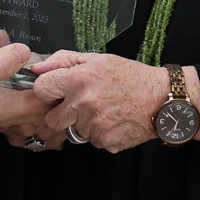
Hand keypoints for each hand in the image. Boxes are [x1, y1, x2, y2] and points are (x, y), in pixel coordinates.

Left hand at [30, 52, 165, 151]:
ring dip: (84, 124)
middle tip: (80, 105)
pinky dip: (100, 133)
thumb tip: (38, 67)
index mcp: (78, 79)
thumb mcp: (98, 59)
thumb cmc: (131, 76)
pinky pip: (92, 140)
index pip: (41, 89)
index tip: (56, 92)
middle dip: (63, 114)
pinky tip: (113, 120)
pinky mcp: (104, 141)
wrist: (161, 98)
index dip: (47, 91)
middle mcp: (82, 104)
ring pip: (74, 131)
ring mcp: (93, 125)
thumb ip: (64, 60)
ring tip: (103, 110)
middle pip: (52, 119)